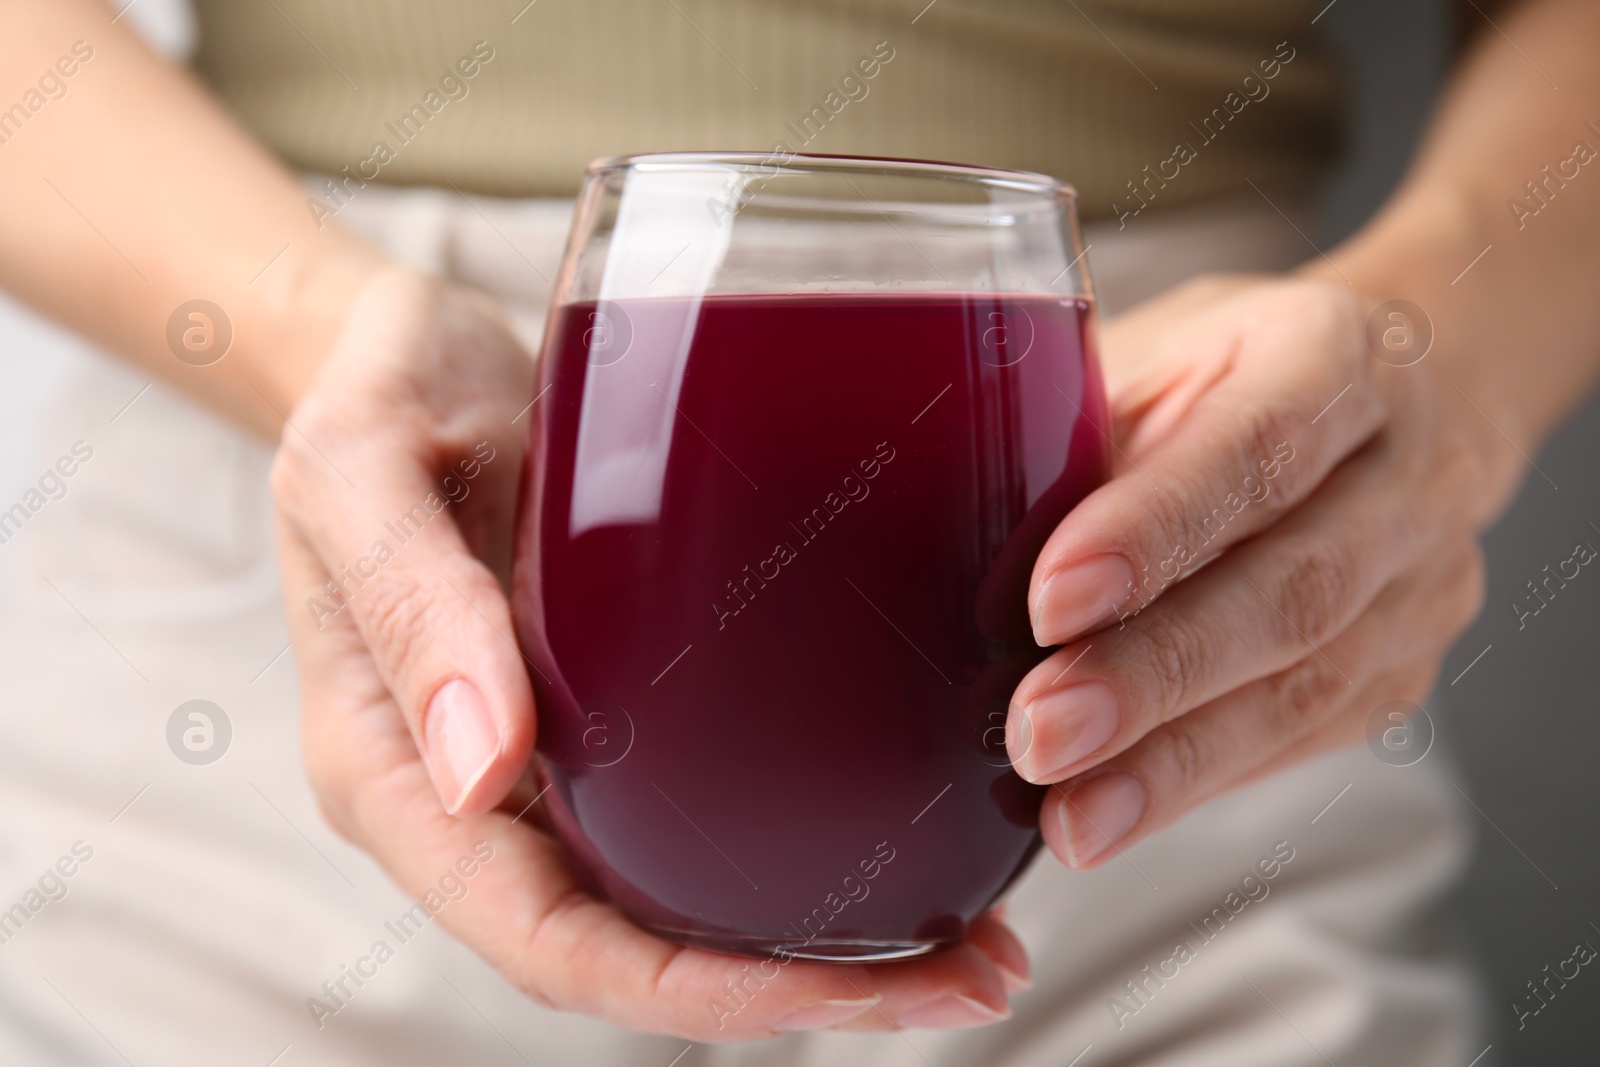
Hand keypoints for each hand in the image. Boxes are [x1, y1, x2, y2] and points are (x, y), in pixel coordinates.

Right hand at [272, 266, 1026, 1040]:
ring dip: (819, 943)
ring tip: (971, 942)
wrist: (403, 347)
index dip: (696, 991)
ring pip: (677, 901)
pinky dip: (794, 848)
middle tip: (967, 980)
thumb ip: (412, 605)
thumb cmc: (376, 393)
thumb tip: (480, 772)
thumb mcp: (364, 467)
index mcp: (398, 773)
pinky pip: (697, 812)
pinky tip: (899, 831)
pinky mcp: (605, 710)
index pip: (546, 939)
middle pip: (636, 949)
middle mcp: (477, 796)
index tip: (842, 992)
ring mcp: (545, 761)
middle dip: (797, 990)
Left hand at [1006, 276, 1502, 867]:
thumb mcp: (1154, 355)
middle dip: (1154, 672)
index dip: (1155, 529)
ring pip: (1305, 688)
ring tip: (1071, 812)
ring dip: (1173, 761)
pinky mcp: (1401, 672)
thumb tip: (956, 537)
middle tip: (1041, 731)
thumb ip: (1081, 432)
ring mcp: (1421, 582)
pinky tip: (1112, 813)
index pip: (1256, 446)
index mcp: (1333, 354)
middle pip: (1291, 589)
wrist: (1383, 407)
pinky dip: (1196, 783)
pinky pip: (1303, 741)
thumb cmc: (1226, 375)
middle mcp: (1405, 472)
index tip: (1050, 603)